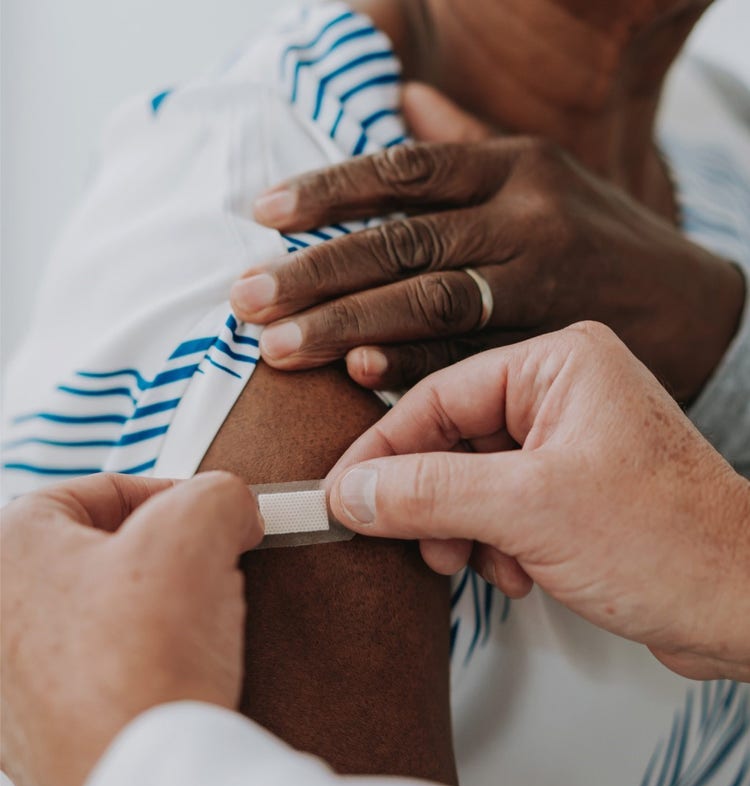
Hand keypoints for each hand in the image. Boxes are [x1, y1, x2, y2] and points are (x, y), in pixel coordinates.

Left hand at [0, 472, 262, 785]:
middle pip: (101, 553)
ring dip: (157, 610)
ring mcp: (11, 679)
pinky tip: (178, 672)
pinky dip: (142, 663)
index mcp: (9, 547)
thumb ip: (220, 493)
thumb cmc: (141, 660)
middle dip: (166, 556)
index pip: (99, 491)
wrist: (139, 780)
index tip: (211, 518)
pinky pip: (101, 671)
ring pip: (103, 612)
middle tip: (210, 568)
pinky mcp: (39, 731)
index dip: (169, 495)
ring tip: (199, 624)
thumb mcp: (197, 528)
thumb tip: (233, 510)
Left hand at [231, 86, 743, 403]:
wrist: (692, 307)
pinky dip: (412, 367)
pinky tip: (357, 375)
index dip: (329, 191)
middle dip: (316, 272)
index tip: (263, 214)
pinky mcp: (549, 345)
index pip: (405, 172)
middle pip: (403, 242)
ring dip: (346, 325)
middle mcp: (526, 219)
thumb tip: (402, 97)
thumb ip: (467, 143)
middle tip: (248, 299)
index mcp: (516, 168)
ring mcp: (541, 285)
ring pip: (428, 302)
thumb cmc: (599, 237)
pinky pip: (470, 357)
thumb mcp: (543, 172)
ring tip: (277, 346)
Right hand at [326, 322, 749, 682]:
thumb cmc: (668, 542)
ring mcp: (568, 442)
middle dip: (432, 500)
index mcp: (559, 365)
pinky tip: (521, 572)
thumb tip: (353, 491)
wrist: (744, 606)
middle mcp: (562, 394)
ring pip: (471, 479)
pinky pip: (501, 506)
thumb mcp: (528, 510)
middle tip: (414, 540)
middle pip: (452, 439)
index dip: (384, 450)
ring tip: (479, 563)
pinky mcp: (572, 487)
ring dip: (463, 529)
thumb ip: (428, 493)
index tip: (343, 492)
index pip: (439, 396)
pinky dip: (495, 543)